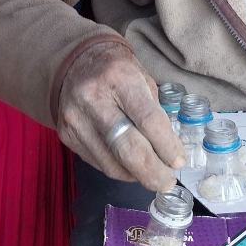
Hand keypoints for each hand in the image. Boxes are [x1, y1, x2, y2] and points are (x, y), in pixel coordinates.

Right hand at [58, 41, 185, 191]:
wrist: (74, 63)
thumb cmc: (117, 71)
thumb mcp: (142, 79)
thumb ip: (155, 113)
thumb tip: (170, 154)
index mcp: (119, 78)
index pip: (147, 120)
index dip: (166, 146)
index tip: (179, 162)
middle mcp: (93, 99)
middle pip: (127, 148)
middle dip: (152, 172)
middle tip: (167, 182)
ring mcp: (76, 120)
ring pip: (111, 163)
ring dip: (136, 176)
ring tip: (151, 175)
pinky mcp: (66, 136)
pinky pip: (98, 163)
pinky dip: (118, 170)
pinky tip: (130, 167)